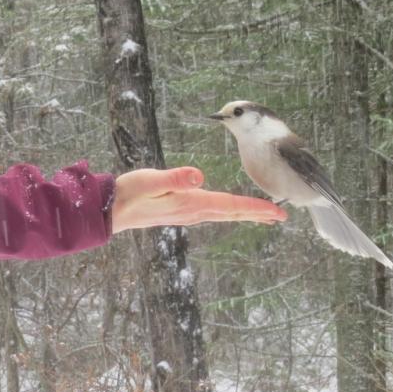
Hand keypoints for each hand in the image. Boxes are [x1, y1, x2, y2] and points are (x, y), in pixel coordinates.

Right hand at [111, 167, 286, 233]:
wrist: (110, 211)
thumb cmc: (128, 193)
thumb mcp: (150, 181)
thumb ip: (174, 178)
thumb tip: (199, 176)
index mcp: (191, 204)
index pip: (231, 205)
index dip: (256, 207)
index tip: (279, 211)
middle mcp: (193, 212)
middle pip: (232, 213)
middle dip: (258, 214)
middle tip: (283, 216)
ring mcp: (186, 214)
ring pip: (224, 214)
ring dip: (245, 214)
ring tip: (263, 215)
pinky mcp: (179, 212)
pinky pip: (212, 213)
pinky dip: (228, 212)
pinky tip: (228, 211)